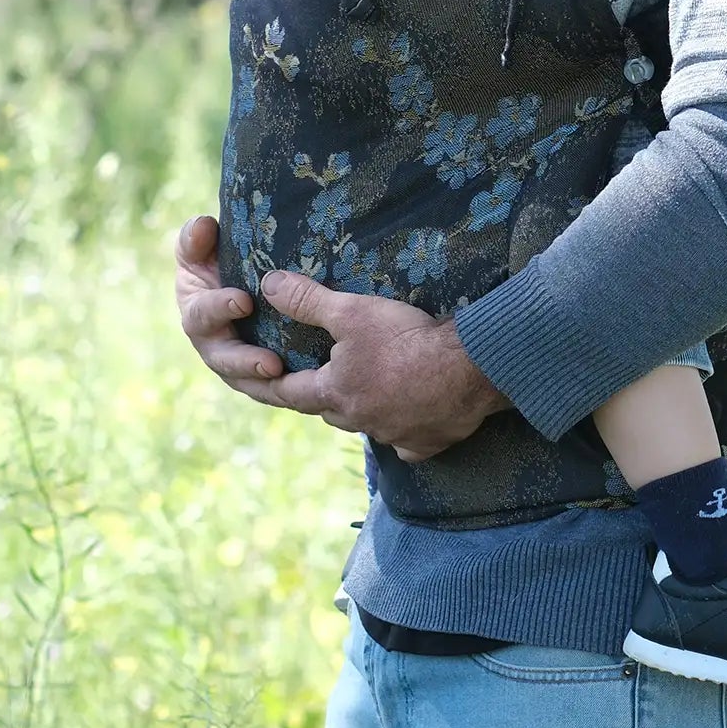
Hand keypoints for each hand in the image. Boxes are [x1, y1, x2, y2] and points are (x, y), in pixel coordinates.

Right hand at [173, 214, 294, 407]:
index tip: (244, 300)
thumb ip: (197, 238)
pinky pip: (271, 389)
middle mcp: (212, 344)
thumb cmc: (220, 261)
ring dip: (267, 384)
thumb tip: (203, 226)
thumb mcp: (204, 248)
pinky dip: (287, 390)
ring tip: (289, 379)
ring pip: (248, 382)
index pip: (202, 315)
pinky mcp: (260, 376)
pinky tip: (310, 388)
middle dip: (246, 362)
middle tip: (272, 363)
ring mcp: (235, 364)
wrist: (248, 281)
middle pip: (223, 360)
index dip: (220, 308)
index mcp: (196, 312)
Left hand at [256, 268, 508, 457]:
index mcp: (336, 392)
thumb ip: (308, 301)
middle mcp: (359, 420)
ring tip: (358, 395)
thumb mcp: (352, 311)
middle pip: (327, 412)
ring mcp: (393, 436)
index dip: (270, 383)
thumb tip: (269, 285)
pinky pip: (405, 443)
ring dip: (357, 412)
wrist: (467, 371)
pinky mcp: (424, 443)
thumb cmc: (405, 340)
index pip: (290, 391)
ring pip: (364, 426)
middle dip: (317, 397)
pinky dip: (401, 433)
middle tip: (310, 383)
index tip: (258, 380)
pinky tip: (406, 421)